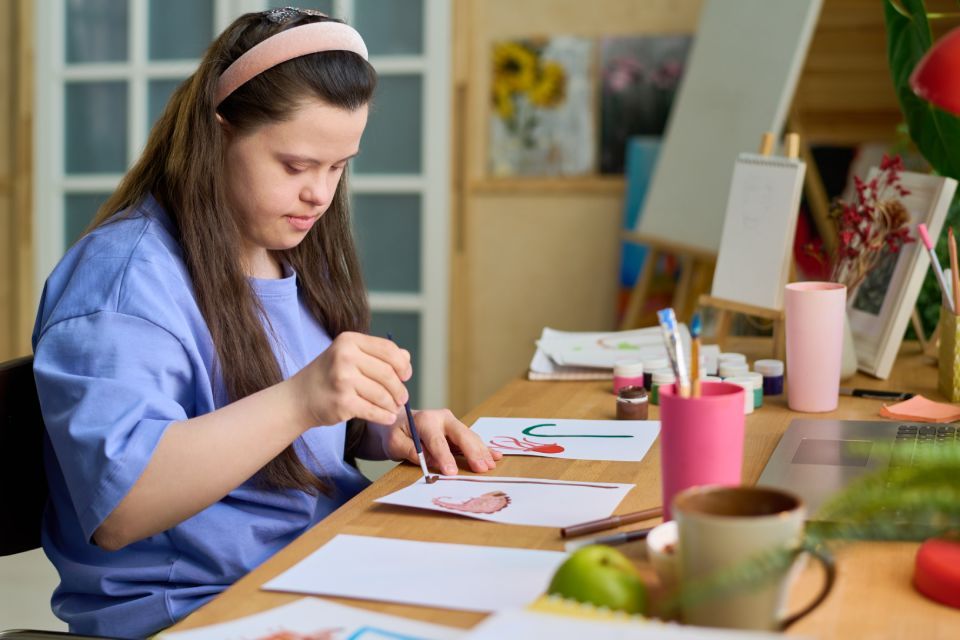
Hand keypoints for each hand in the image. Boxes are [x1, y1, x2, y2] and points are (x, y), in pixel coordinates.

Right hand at [290, 332, 411, 427]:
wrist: (299, 398)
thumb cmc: (329, 376)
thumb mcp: (349, 356)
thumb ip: (377, 354)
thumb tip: (406, 358)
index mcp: (349, 341)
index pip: (388, 349)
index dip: (402, 364)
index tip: (406, 375)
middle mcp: (345, 357)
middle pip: (388, 373)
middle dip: (399, 389)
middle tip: (402, 398)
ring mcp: (342, 380)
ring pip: (382, 394)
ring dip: (392, 405)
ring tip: (393, 408)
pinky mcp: (342, 402)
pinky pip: (373, 411)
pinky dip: (384, 416)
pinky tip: (387, 417)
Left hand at [385, 409, 502, 474]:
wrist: (399, 423)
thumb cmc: (396, 433)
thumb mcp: (395, 442)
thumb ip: (410, 450)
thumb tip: (429, 461)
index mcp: (425, 420)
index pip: (437, 441)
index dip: (445, 457)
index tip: (451, 473)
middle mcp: (442, 418)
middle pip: (461, 435)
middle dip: (472, 452)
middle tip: (481, 468)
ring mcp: (452, 424)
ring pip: (470, 437)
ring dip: (481, 451)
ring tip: (490, 465)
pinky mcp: (457, 432)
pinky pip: (472, 440)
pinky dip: (484, 448)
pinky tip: (496, 455)